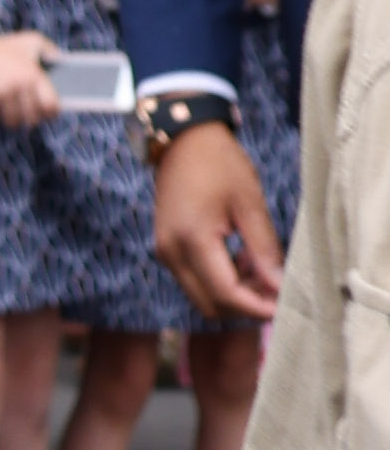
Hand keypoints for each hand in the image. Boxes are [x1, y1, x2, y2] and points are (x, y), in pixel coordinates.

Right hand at [0, 28, 57, 127]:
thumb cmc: (3, 45)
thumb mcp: (30, 39)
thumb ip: (49, 49)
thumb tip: (60, 60)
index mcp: (33, 75)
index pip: (50, 105)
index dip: (51, 113)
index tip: (48, 113)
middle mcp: (18, 86)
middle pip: (32, 119)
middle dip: (31, 119)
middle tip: (29, 118)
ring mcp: (0, 94)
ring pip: (12, 122)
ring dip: (12, 120)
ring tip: (11, 115)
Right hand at [151, 119, 285, 318]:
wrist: (183, 140)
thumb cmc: (220, 163)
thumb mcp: (249, 202)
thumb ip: (264, 248)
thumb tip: (279, 286)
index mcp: (192, 239)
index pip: (225, 293)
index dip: (256, 307)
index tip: (284, 309)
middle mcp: (172, 253)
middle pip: (211, 305)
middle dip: (245, 306)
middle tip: (277, 290)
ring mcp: (166, 254)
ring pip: (202, 297)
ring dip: (234, 295)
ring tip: (263, 271)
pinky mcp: (168, 250)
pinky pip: (195, 281)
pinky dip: (221, 282)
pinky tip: (242, 261)